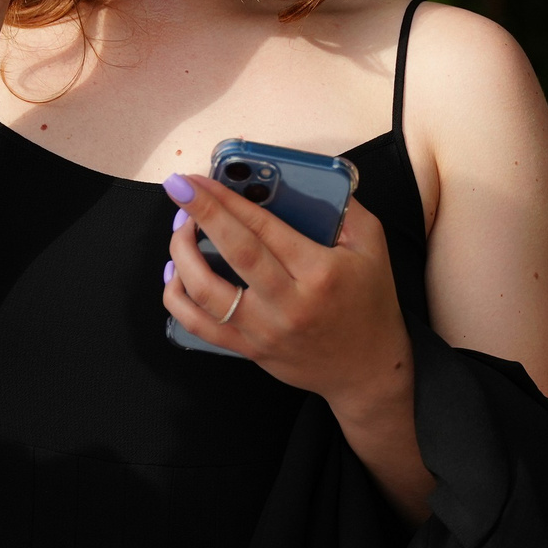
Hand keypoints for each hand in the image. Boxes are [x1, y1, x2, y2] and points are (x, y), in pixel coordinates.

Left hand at [162, 179, 410, 410]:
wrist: (368, 370)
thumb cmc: (370, 303)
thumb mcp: (372, 247)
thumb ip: (345, 208)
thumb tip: (308, 177)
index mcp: (319, 272)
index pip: (264, 227)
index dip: (227, 200)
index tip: (200, 179)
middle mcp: (288, 303)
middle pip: (234, 253)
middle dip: (200, 215)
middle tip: (178, 188)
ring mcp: (264, 330)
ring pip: (206, 293)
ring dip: (182, 255)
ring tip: (180, 229)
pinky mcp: (248, 349)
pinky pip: (199, 326)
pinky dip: (177, 298)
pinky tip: (175, 273)